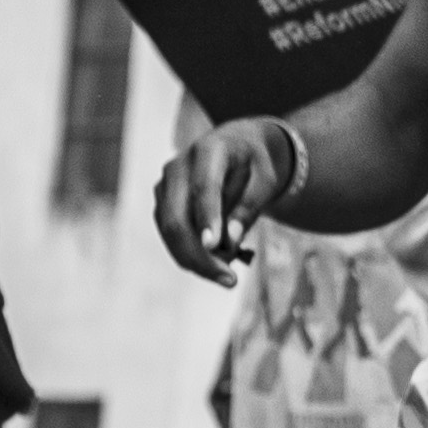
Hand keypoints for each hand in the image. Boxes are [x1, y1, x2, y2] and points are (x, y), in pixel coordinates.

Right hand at [151, 112, 306, 282]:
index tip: (214, 246)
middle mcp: (178, 166)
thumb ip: (247, 208)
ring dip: (194, 259)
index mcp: (210, 150)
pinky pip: (170, 234)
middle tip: (230, 281)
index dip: (208, 217)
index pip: (204, 187)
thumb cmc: (256, 163)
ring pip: (169, 230)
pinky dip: (189, 254)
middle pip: (177, 216)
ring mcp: (165, 184)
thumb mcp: (265, 181)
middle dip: (199, 254)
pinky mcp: (162, 202)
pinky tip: (214, 268)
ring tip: (228, 277)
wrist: (238, 146)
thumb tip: (228, 242)